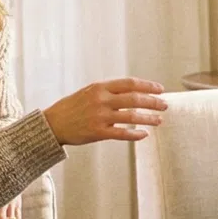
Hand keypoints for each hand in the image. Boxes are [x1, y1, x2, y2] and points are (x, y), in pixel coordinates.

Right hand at [42, 77, 168, 144]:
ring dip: (149, 118)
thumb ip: (108, 91)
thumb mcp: (88, 92)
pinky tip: (144, 134)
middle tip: (165, 105)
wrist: (52, 123)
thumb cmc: (72, 107)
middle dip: (153, 102)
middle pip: (135, 98)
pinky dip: (135, 134)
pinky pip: (122, 134)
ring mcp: (100, 116)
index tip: (160, 89)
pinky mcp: (97, 132)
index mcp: (100, 87)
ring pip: (132, 116)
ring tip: (159, 120)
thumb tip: (133, 91)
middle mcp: (101, 100)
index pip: (130, 83)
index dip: (148, 86)